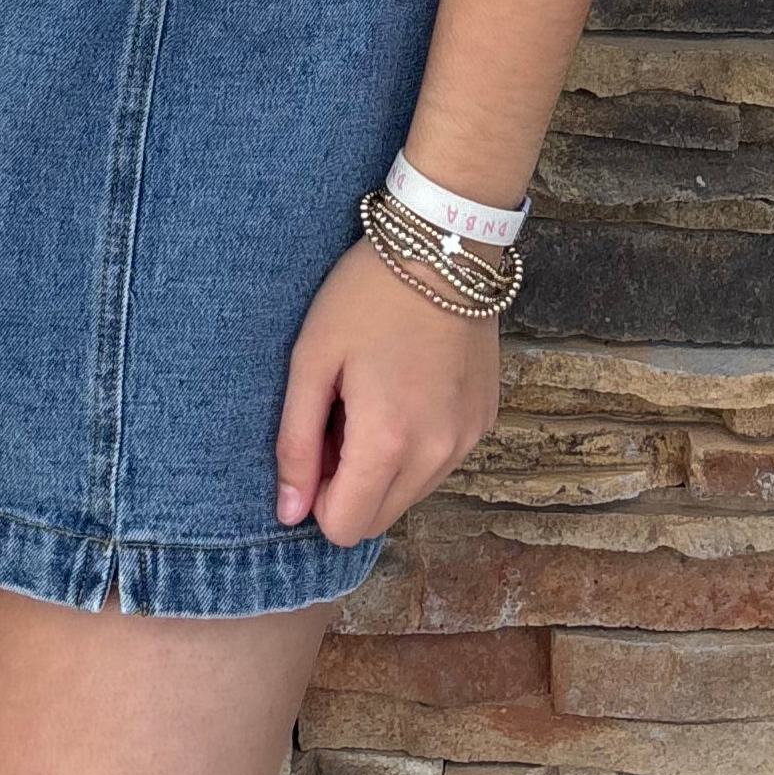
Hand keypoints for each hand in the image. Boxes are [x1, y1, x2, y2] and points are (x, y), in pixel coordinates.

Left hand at [274, 234, 501, 546]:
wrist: (443, 247)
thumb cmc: (365, 296)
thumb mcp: (312, 362)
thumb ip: (297, 443)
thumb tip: (289, 514)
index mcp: (388, 442)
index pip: (345, 527)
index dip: (317, 495)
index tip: (315, 439)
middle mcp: (438, 454)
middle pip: (378, 519)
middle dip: (348, 485)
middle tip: (339, 416)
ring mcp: (468, 439)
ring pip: (410, 494)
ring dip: (382, 467)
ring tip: (372, 398)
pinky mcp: (485, 421)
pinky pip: (439, 463)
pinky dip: (414, 446)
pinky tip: (405, 389)